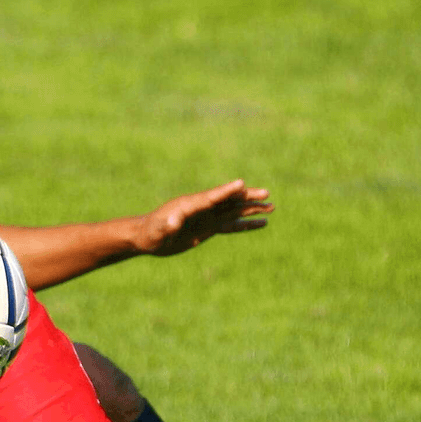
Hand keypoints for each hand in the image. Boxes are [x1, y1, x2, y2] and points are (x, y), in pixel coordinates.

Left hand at [136, 180, 272, 256]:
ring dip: (252, 209)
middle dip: (247, 197)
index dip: (226, 190)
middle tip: (267, 193)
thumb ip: (167, 224)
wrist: (148, 237)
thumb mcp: (158, 230)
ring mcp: (207, 217)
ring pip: (234, 211)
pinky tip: (261, 223)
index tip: (242, 183)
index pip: (212, 197)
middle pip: (229, 201)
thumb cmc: (151, 232)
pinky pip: (231, 225)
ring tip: (272, 207)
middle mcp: (202, 208)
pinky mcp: (209, 228)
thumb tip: (173, 222)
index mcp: (190, 205)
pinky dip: (246, 224)